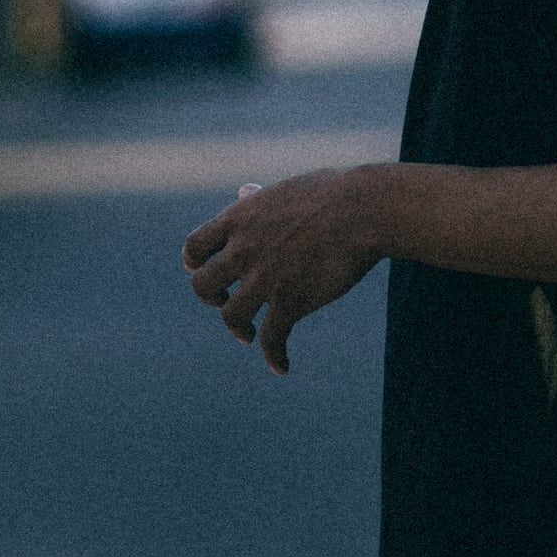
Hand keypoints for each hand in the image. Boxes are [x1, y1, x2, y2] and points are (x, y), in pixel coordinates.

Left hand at [182, 170, 381, 372]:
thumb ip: (259, 198)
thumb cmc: (333, 193)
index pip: (194, 247)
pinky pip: (272, 339)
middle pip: (203, 285)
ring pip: (232, 316)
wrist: (362, 210)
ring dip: (238, 329)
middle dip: (212, 297)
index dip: (195, 264)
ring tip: (249, 335)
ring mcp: (265, 277)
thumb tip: (244, 192)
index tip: (207, 270)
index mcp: (240, 219)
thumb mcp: (285, 190)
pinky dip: (275, 357)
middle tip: (227, 300)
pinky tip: (281, 367)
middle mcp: (244, 250)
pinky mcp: (291, 301)